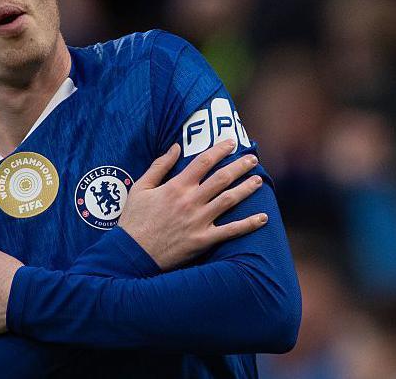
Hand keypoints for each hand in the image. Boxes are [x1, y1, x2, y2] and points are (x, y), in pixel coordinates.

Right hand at [119, 140, 267, 269]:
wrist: (132, 253)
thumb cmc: (134, 220)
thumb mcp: (140, 188)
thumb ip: (159, 166)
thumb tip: (175, 147)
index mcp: (176, 186)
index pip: (203, 162)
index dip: (219, 150)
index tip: (231, 143)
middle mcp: (191, 201)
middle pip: (222, 178)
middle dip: (240, 166)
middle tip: (252, 158)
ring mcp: (199, 221)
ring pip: (230, 200)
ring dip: (247, 188)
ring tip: (259, 180)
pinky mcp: (203, 240)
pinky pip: (231, 231)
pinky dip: (249, 224)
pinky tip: (263, 218)